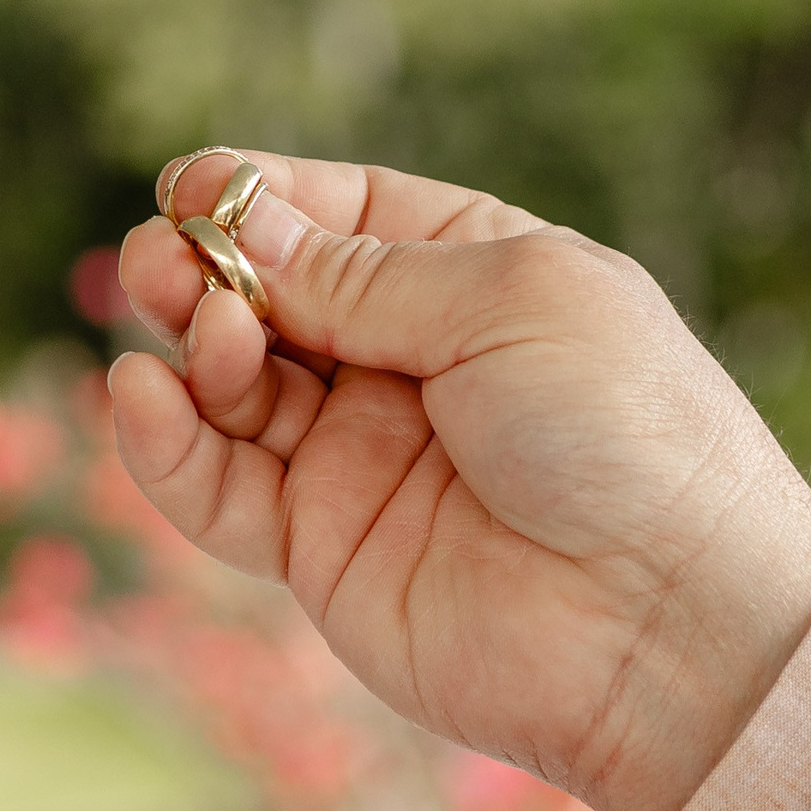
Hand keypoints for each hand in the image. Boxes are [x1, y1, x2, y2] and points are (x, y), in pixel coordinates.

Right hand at [111, 152, 810, 810]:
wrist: (670, 623)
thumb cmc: (624, 433)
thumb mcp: (507, 302)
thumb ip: (365, 272)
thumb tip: (243, 222)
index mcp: (472, 278)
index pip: (341, 215)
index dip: (260, 199)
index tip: (191, 188)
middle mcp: (409, 364)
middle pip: (271, 297)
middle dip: (205, 269)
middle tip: (159, 261)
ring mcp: (361, 459)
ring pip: (234, 389)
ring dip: (192, 349)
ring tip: (194, 328)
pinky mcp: (321, 551)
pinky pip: (220, 491)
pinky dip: (169, 445)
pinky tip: (140, 398)